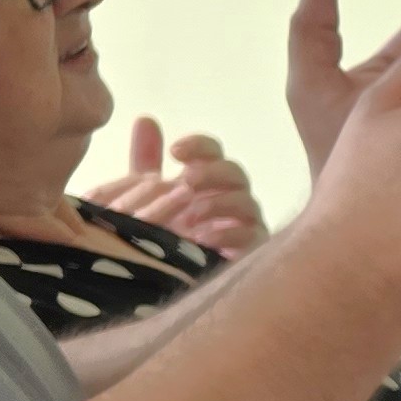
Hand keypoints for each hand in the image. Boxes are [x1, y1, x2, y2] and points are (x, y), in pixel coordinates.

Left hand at [84, 119, 269, 252]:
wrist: (163, 280)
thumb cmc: (160, 236)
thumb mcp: (146, 195)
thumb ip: (147, 160)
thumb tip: (146, 119)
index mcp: (208, 181)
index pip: (213, 153)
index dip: (199, 147)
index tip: (174, 151)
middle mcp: (231, 199)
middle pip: (235, 173)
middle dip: (212, 173)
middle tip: (186, 181)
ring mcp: (245, 226)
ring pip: (247, 202)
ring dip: (218, 205)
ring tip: (188, 218)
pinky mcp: (253, 253)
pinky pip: (254, 237)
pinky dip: (230, 236)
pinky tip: (202, 240)